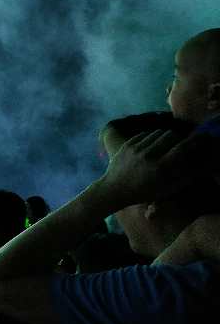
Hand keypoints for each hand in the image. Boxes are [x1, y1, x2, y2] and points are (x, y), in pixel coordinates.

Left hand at [98, 129, 215, 210]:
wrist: (116, 188)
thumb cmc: (146, 191)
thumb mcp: (169, 188)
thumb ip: (188, 175)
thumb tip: (206, 162)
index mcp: (161, 169)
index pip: (183, 147)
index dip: (196, 140)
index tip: (204, 136)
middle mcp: (149, 156)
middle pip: (171, 135)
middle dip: (180, 137)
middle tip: (183, 141)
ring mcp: (136, 148)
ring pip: (158, 132)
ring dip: (166, 135)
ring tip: (168, 144)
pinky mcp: (127, 144)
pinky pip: (146, 133)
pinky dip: (153, 136)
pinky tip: (154, 144)